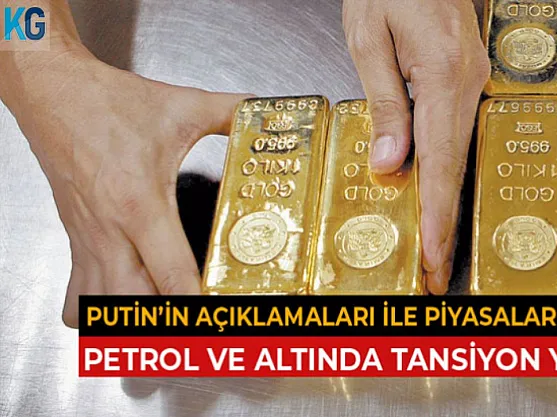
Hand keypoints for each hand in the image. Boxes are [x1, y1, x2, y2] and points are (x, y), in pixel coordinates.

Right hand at [5, 51, 246, 326]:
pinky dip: (96, 314)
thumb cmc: (107, 102)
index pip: (173, 273)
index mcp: (142, 203)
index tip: (221, 322)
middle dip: (163, 330)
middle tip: (195, 338)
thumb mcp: (181, 105)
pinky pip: (76, 297)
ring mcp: (89, 241)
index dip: (198, 307)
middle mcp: (111, 231)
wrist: (51, 91)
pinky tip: (121, 308)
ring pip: (100, 309)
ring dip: (130, 326)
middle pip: (131, 307)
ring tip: (161, 334)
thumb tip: (267, 115)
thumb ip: (232, 112)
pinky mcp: (75, 241)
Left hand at [342, 0, 489, 292]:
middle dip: (445, 224)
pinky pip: (457, 136)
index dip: (436, 214)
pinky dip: (446, 173)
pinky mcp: (466, 80)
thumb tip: (389, 164)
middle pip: (457, 168)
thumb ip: (384, 104)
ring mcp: (474, 82)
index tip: (432, 254)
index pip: (440, 161)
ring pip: (459, 156)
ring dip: (446, 204)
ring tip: (434, 246)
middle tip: (435, 270)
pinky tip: (435, 197)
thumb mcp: (368, 37)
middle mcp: (469, 83)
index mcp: (442, 74)